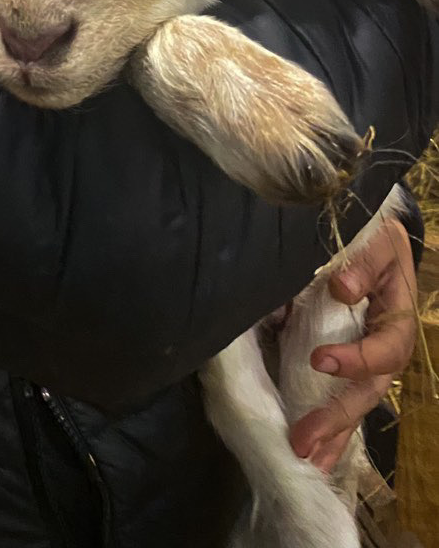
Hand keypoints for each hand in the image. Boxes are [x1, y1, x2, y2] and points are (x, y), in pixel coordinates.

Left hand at [289, 217, 417, 472]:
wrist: (378, 244)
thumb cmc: (379, 243)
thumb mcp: (379, 242)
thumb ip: (364, 262)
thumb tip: (342, 287)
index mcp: (398, 321)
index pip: (382, 349)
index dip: (355, 358)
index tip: (319, 359)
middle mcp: (387, 351)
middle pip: (368, 392)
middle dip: (336, 417)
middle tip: (305, 438)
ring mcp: (369, 365)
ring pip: (355, 407)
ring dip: (332, 436)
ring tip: (307, 461)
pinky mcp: (349, 370)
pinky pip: (341, 402)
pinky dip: (330, 430)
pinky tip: (313, 454)